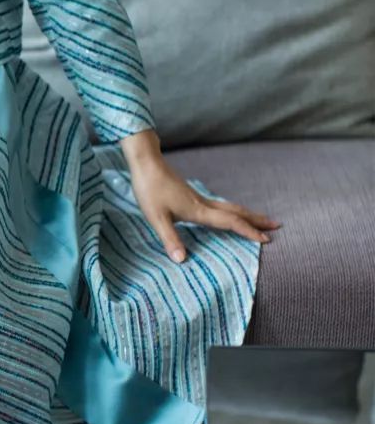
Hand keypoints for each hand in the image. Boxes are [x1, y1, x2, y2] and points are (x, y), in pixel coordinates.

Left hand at [126, 153, 281, 263]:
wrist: (146, 162)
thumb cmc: (150, 189)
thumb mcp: (156, 218)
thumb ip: (170, 239)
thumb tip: (182, 261)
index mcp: (199, 211)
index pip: (230, 222)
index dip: (248, 231)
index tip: (266, 240)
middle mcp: (203, 204)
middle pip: (236, 212)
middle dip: (256, 220)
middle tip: (277, 226)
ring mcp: (199, 198)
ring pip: (229, 207)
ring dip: (246, 214)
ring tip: (260, 219)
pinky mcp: (192, 195)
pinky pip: (220, 206)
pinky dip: (232, 211)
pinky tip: (228, 213)